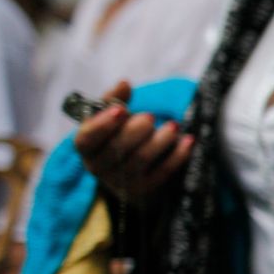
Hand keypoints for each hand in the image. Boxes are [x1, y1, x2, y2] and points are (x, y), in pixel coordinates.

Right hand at [72, 80, 193, 201]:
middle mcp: (98, 167)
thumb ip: (115, 99)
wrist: (132, 173)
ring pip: (140, 160)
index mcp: (86, 147)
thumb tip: (124, 83)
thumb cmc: (119, 135)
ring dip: (160, 141)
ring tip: (173, 125)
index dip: (103, 124)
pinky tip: (188, 140)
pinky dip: (177, 155)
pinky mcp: (143, 190)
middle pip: (115, 150)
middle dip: (134, 131)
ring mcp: (121, 182)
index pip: (86, 139)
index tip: (121, 109)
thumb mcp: (112, 118)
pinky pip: (162, 172)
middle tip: (149, 117)